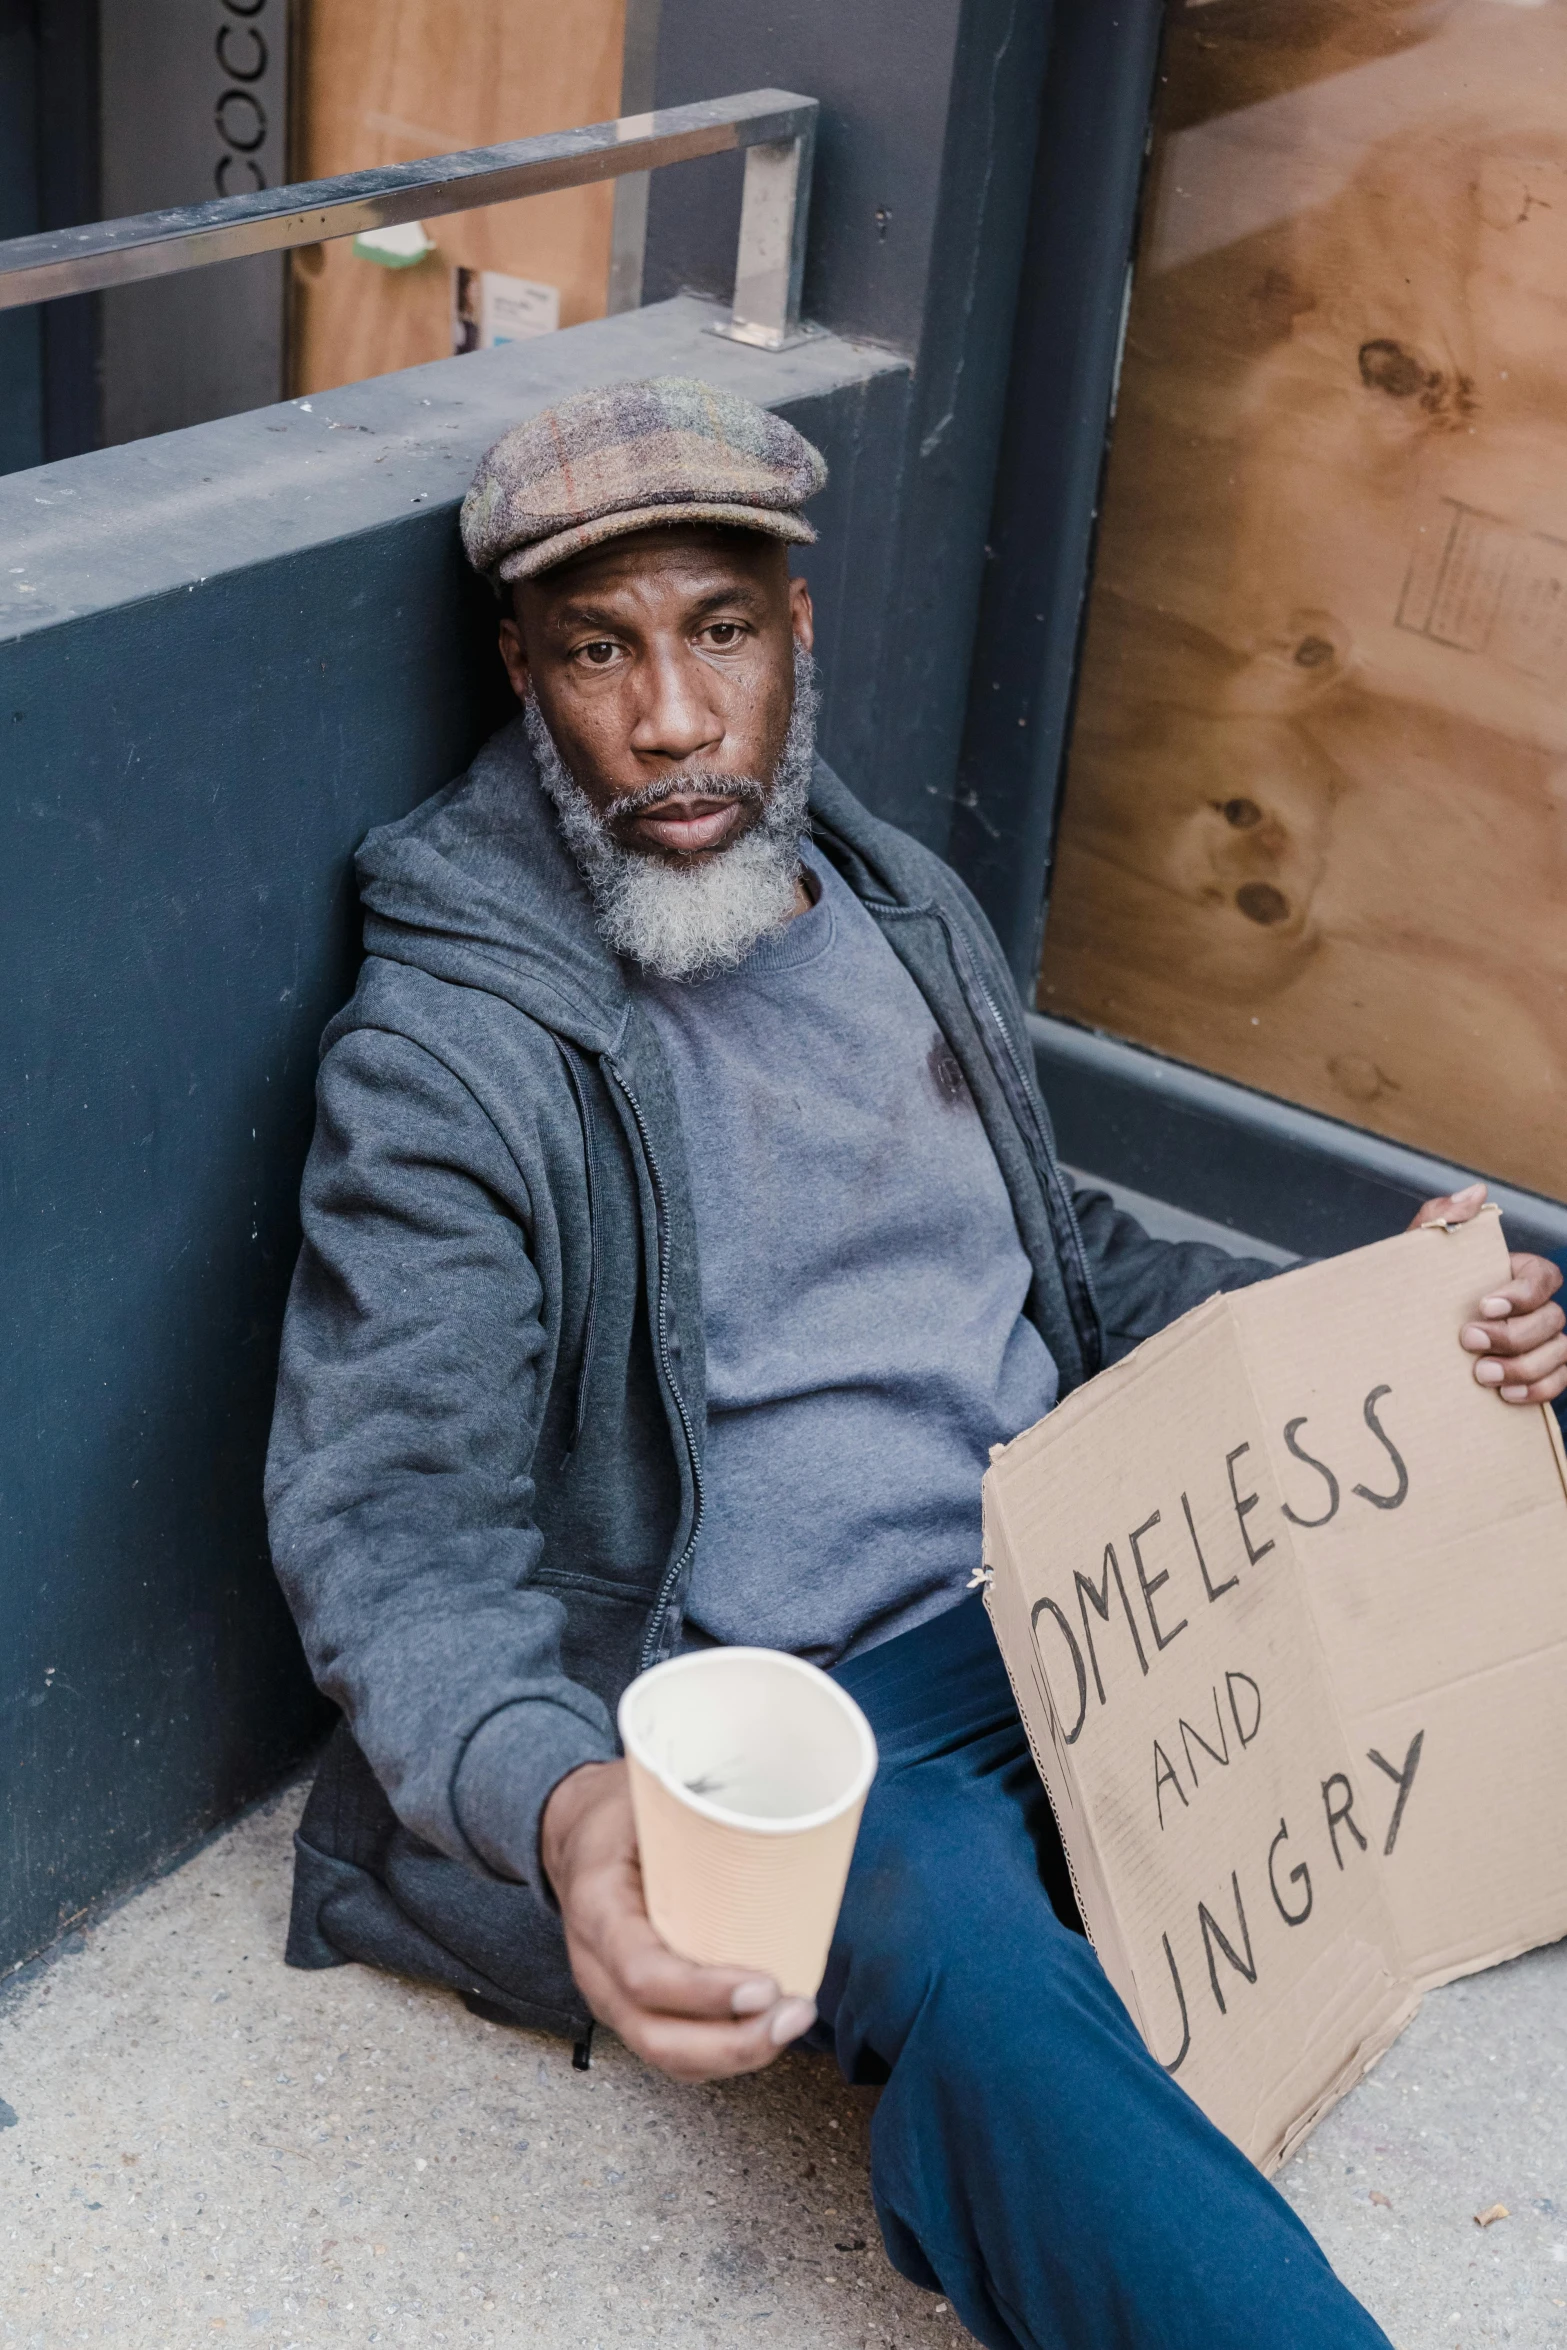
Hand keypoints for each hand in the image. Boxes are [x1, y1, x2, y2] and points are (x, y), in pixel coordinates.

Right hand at [539, 1759, 816, 2081]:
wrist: (575, 1833)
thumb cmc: (619, 1813)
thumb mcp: (646, 1796)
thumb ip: (697, 1810)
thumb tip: (783, 1812)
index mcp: (595, 1906)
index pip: (640, 1972)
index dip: (702, 1992)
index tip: (765, 1985)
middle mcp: (594, 1965)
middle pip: (654, 2035)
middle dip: (732, 2042)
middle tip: (793, 2013)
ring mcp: (610, 1994)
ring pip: (665, 2054)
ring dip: (735, 2054)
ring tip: (792, 2022)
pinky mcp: (632, 2006)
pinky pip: (673, 2049)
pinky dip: (723, 2053)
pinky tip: (766, 2033)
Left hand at [1408, 1181, 1566, 1404]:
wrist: (1391, 1335)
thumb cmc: (1412, 1288)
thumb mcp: (1418, 1252)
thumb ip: (1442, 1218)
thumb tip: (1477, 1194)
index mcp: (1514, 1274)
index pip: (1544, 1276)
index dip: (1523, 1292)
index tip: (1484, 1305)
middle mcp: (1534, 1309)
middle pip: (1553, 1319)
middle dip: (1514, 1334)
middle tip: (1468, 1341)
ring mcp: (1538, 1344)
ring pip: (1560, 1352)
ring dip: (1524, 1366)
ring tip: (1482, 1375)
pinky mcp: (1534, 1375)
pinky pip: (1559, 1383)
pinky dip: (1537, 1390)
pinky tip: (1505, 1394)